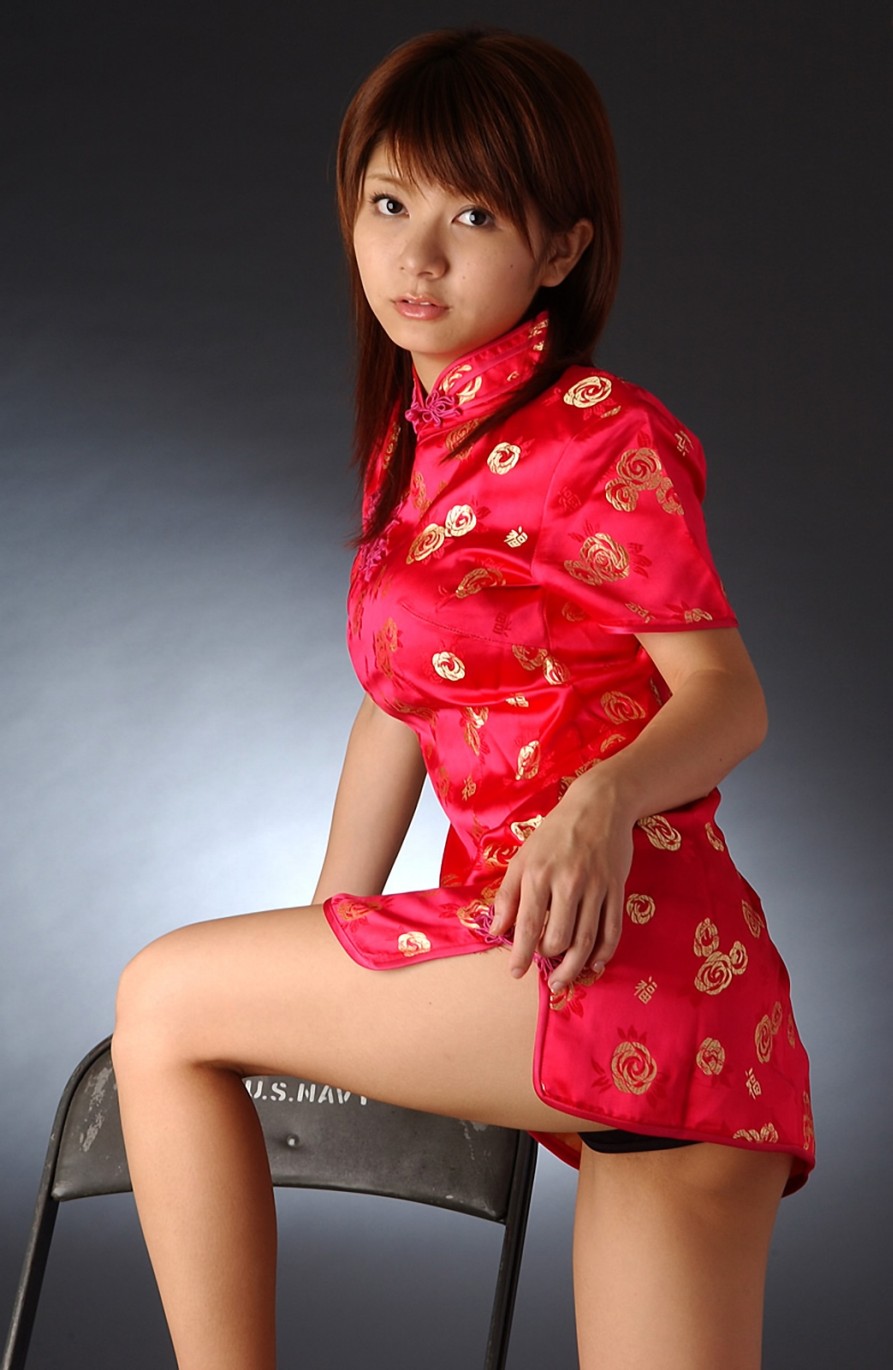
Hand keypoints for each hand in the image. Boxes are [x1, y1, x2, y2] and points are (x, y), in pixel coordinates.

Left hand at [489, 773, 633, 994]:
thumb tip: (497, 929)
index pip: (528, 924)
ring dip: (575, 967)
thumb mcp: (523, 856)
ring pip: (587, 939)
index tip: (516, 973)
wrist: (599, 805)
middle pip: (559, 938)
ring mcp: (596, 886)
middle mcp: (568, 882)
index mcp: (539, 874)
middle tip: (545, 970)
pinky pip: (612, 929)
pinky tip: (594, 964)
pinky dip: (604, 952)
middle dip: (550, 960)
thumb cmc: (555, 832)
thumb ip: (507, 895)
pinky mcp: (617, 888)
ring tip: (565, 981)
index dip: (521, 954)